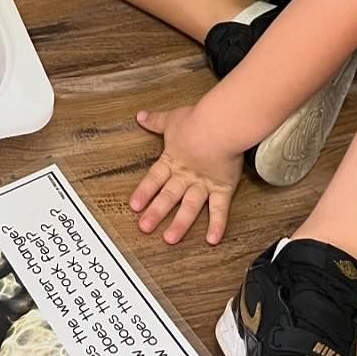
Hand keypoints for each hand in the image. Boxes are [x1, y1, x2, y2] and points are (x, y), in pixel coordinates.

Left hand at [130, 103, 242, 245]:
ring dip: (180, 224)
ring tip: (170, 239)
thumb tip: (141, 116)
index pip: (154, 179)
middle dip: (156, 213)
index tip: (134, 206)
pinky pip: (219, 209)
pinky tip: (212, 239)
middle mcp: (186, 175)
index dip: (143, 192)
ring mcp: (204, 183)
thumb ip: (156, 121)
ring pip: (189, 207)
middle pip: (168, 196)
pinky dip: (217, 224)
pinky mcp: (222, 187)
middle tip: (144, 228)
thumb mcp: (172, 119)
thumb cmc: (198, 120)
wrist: (219, 125)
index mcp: (173, 160)